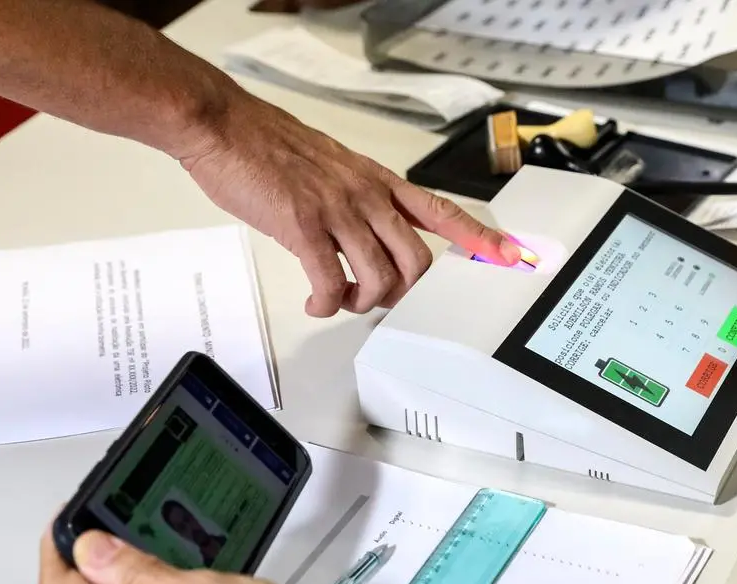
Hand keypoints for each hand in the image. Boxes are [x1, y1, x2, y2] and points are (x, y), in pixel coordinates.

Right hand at [174, 88, 520, 317]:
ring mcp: (337, 211)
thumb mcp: (335, 168)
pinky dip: (327, 304)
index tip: (509, 255)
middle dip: (406, 293)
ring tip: (342, 299)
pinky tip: (316, 302)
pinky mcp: (304, 228)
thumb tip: (370, 235)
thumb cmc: (272, 147)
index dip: (479, 237)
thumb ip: (360, 200)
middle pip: (418, 260)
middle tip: (382, 300)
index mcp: (377, 181)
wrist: (227, 127)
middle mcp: (366, 195)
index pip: (442, 211)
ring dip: (363, 302)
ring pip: (380, 277)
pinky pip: (332, 283)